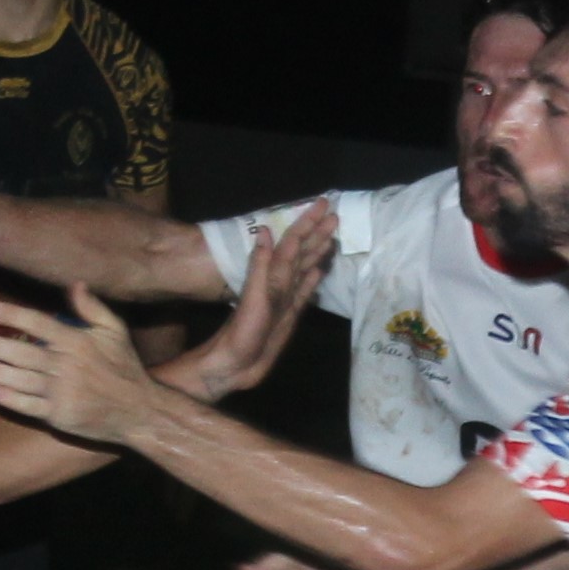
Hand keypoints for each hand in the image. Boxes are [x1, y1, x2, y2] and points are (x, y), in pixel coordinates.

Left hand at [0, 287, 162, 443]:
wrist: (141, 411)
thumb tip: (76, 284)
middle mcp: (67, 366)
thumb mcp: (116, 331)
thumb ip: (93, 308)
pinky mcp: (60, 417)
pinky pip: (28, 406)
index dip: (8, 314)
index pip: (36, 322)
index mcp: (77, 341)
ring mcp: (62, 393)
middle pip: (20, 352)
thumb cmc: (126, 368)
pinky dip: (9, 399)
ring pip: (18, 379)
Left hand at [169, 200, 334, 401]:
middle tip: (334, 214)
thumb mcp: (253, 298)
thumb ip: (260, 265)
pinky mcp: (288, 315)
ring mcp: (285, 298)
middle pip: (302, 251)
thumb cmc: (241, 333)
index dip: (307, 222)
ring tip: (331, 236)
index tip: (323, 204)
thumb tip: (267, 231)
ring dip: (316, 251)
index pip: (293, 242)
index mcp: (273, 276)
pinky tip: (320, 271)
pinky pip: (304, 291)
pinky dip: (312, 280)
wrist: (234, 365)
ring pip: (304, 267)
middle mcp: (280, 282)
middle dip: (317, 232)